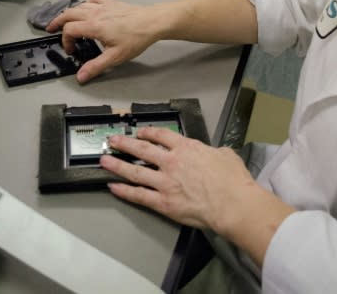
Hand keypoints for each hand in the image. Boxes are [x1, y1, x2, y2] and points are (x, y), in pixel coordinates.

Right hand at [45, 0, 165, 82]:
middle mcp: (95, 13)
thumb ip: (95, 66)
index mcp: (94, 26)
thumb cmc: (136, 38)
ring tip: (65, 20)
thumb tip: (81, 76)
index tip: (71, 50)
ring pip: (79, 5)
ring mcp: (103, 6)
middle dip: (58, 22)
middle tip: (51, 28)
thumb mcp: (115, 57)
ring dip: (69, 13)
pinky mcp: (111, 3)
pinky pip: (93, 0)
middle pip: (68, 14)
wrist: (152, 22)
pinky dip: (85, 4)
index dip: (65, 41)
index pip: (69, 30)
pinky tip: (87, 8)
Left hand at [100, 127, 294, 267]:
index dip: (148, 132)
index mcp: (186, 148)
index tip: (141, 132)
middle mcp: (171, 162)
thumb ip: (213, 152)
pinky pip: (139, 195)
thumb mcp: (225, 155)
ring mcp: (164, 182)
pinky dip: (124, 191)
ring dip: (117, 165)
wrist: (232, 203)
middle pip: (142, 149)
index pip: (162, 135)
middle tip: (112, 140)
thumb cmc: (232, 180)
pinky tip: (113, 187)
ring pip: (135, 171)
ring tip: (104, 160)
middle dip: (125, 143)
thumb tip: (213, 153)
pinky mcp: (163, 202)